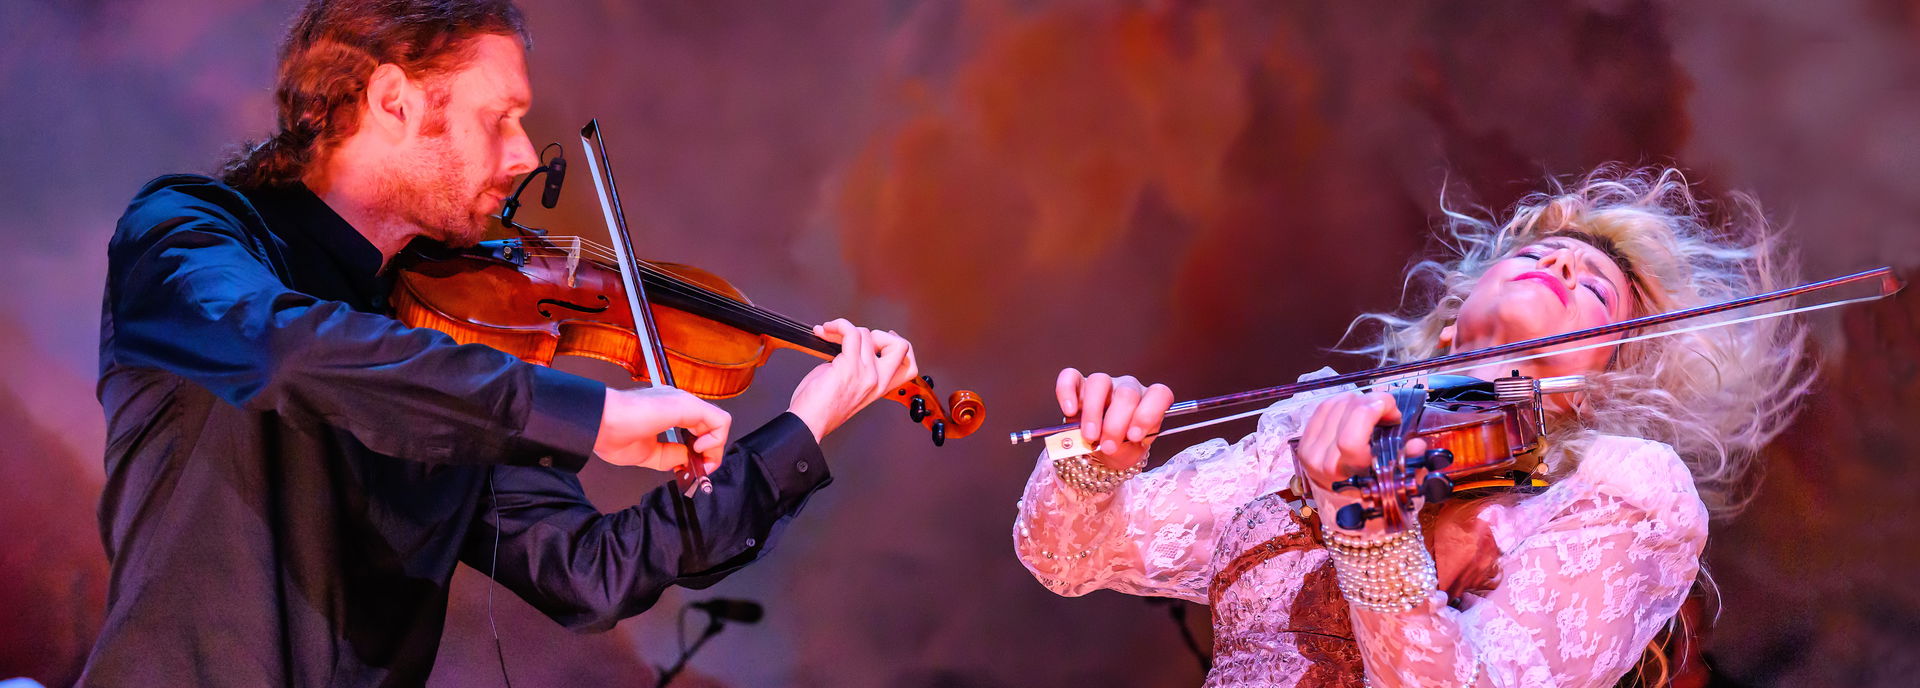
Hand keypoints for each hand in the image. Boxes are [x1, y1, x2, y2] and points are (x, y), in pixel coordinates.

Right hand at [593, 386, 731, 474]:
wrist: (598, 423)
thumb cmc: (611, 434)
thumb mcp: (648, 454)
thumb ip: (671, 455)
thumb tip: (689, 458)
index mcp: (667, 411)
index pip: (698, 429)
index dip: (700, 452)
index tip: (690, 469)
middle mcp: (678, 403)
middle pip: (710, 426)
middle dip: (711, 453)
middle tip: (701, 470)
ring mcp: (683, 402)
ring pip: (718, 423)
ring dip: (715, 448)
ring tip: (701, 462)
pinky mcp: (687, 405)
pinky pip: (719, 421)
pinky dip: (716, 440)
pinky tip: (697, 450)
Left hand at [788, 318, 918, 441]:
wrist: (807, 422)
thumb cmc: (820, 410)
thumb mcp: (850, 389)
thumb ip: (858, 369)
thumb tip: (851, 347)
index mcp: (880, 388)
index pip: (909, 366)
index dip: (899, 347)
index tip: (883, 337)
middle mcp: (877, 381)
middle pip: (901, 346)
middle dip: (879, 334)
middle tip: (857, 338)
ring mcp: (865, 373)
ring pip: (866, 334)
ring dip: (845, 328)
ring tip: (829, 333)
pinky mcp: (849, 366)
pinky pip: (850, 333)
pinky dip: (838, 325)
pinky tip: (826, 330)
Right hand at [1054, 368, 1173, 469]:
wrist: (1101, 451)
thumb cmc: (1121, 448)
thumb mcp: (1130, 453)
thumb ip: (1126, 448)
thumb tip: (1109, 443)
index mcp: (1149, 402)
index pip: (1159, 394)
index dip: (1148, 414)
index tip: (1134, 436)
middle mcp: (1128, 388)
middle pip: (1126, 393)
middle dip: (1116, 424)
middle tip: (1108, 446)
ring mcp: (1104, 384)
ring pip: (1099, 382)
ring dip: (1093, 412)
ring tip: (1089, 436)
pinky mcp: (1078, 384)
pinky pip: (1070, 377)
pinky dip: (1067, 392)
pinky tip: (1070, 411)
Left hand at [1294, 391, 1425, 529]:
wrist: (1340, 495)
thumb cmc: (1370, 487)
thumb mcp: (1395, 480)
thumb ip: (1406, 461)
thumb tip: (1416, 444)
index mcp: (1345, 475)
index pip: (1351, 440)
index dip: (1374, 415)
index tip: (1394, 413)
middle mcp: (1321, 461)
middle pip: (1347, 412)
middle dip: (1373, 402)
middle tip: (1388, 409)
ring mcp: (1309, 448)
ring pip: (1336, 404)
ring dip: (1359, 400)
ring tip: (1374, 410)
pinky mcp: (1304, 437)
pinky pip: (1325, 406)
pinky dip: (1344, 401)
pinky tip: (1356, 407)